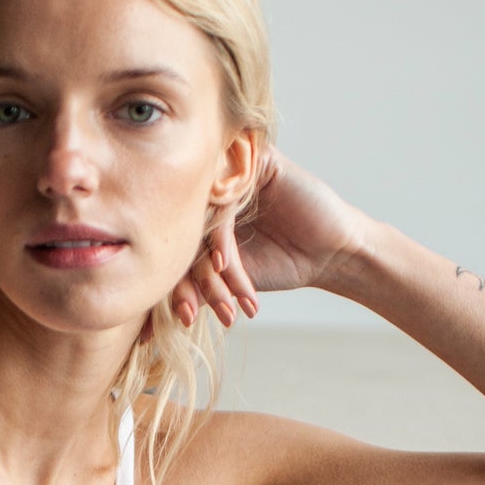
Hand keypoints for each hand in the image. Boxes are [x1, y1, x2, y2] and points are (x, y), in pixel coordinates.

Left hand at [170, 146, 371, 327]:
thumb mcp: (232, 280)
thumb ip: (198, 282)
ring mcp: (235, 176)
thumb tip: (155, 309)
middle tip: (190, 316)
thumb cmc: (283, 263)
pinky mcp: (256, 164)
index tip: (184, 320)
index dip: (177, 285)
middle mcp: (217, 192)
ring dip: (211, 270)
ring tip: (223, 303)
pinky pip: (226, 204)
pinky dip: (222, 240)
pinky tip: (225, 265)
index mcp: (207, 215)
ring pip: (204, 223)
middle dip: (189, 282)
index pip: (180, 246)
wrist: (329, 254)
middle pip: (186, 233)